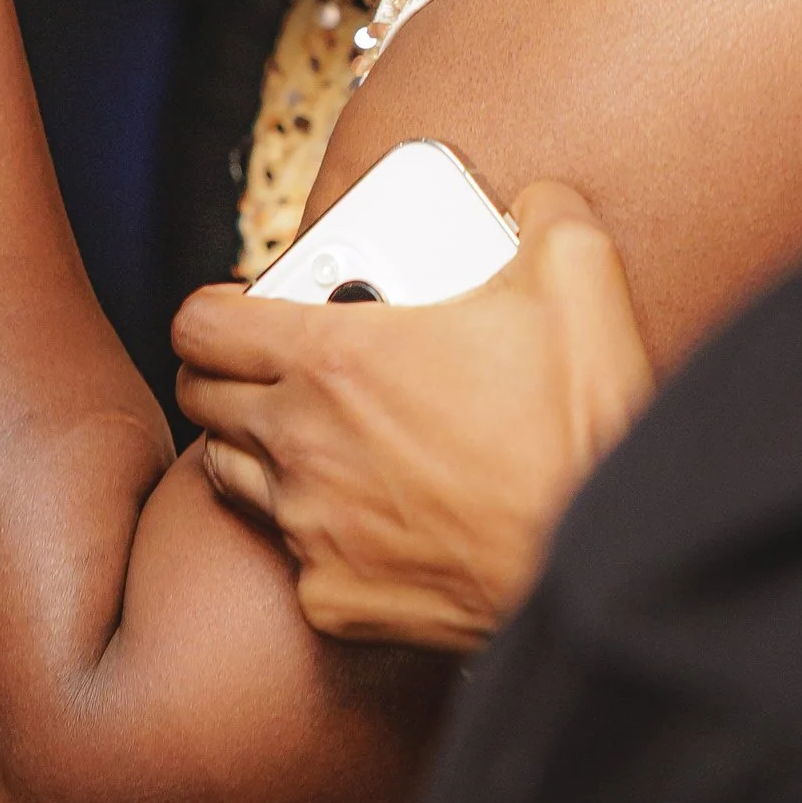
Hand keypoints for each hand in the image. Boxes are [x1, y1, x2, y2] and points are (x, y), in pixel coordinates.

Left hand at [174, 186, 655, 653]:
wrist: (600, 561)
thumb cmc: (579, 422)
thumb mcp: (577, 273)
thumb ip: (539, 211)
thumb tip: (530, 204)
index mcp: (335, 357)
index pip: (202, 324)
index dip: (213, 309)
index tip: (239, 308)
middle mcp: (302, 442)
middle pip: (201, 396)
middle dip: (225, 371)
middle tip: (273, 362)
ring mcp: (310, 526)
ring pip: (229, 475)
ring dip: (254, 444)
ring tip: (309, 428)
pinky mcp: (333, 597)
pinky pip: (291, 553)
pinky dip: (313, 528)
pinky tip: (361, 510)